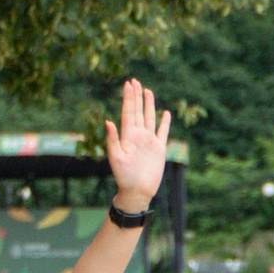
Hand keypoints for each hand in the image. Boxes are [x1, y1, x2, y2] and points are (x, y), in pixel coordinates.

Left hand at [105, 76, 171, 211]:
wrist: (137, 191)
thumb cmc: (124, 176)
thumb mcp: (116, 157)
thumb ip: (112, 139)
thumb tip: (108, 121)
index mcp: (127, 136)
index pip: (128, 112)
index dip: (128, 98)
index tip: (128, 84)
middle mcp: (138, 135)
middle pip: (138, 111)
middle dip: (136, 96)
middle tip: (135, 81)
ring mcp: (149, 141)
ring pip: (149, 118)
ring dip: (149, 104)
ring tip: (148, 91)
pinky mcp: (158, 148)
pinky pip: (162, 132)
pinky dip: (164, 122)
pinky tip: (165, 113)